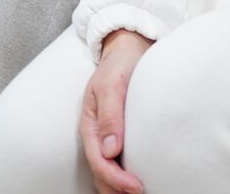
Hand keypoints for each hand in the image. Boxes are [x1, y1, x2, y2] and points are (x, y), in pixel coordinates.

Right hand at [82, 30, 152, 193]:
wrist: (126, 50)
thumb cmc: (119, 65)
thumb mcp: (112, 84)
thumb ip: (110, 115)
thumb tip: (111, 150)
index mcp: (90, 125)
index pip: (99, 161)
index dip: (116, 178)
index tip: (136, 186)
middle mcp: (96, 135)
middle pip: (100, 173)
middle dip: (116, 189)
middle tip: (139, 193)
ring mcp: (104, 136)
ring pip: (105, 171)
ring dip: (116, 186)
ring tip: (136, 193)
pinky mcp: (116, 133)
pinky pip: (114, 161)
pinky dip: (121, 175)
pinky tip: (134, 181)